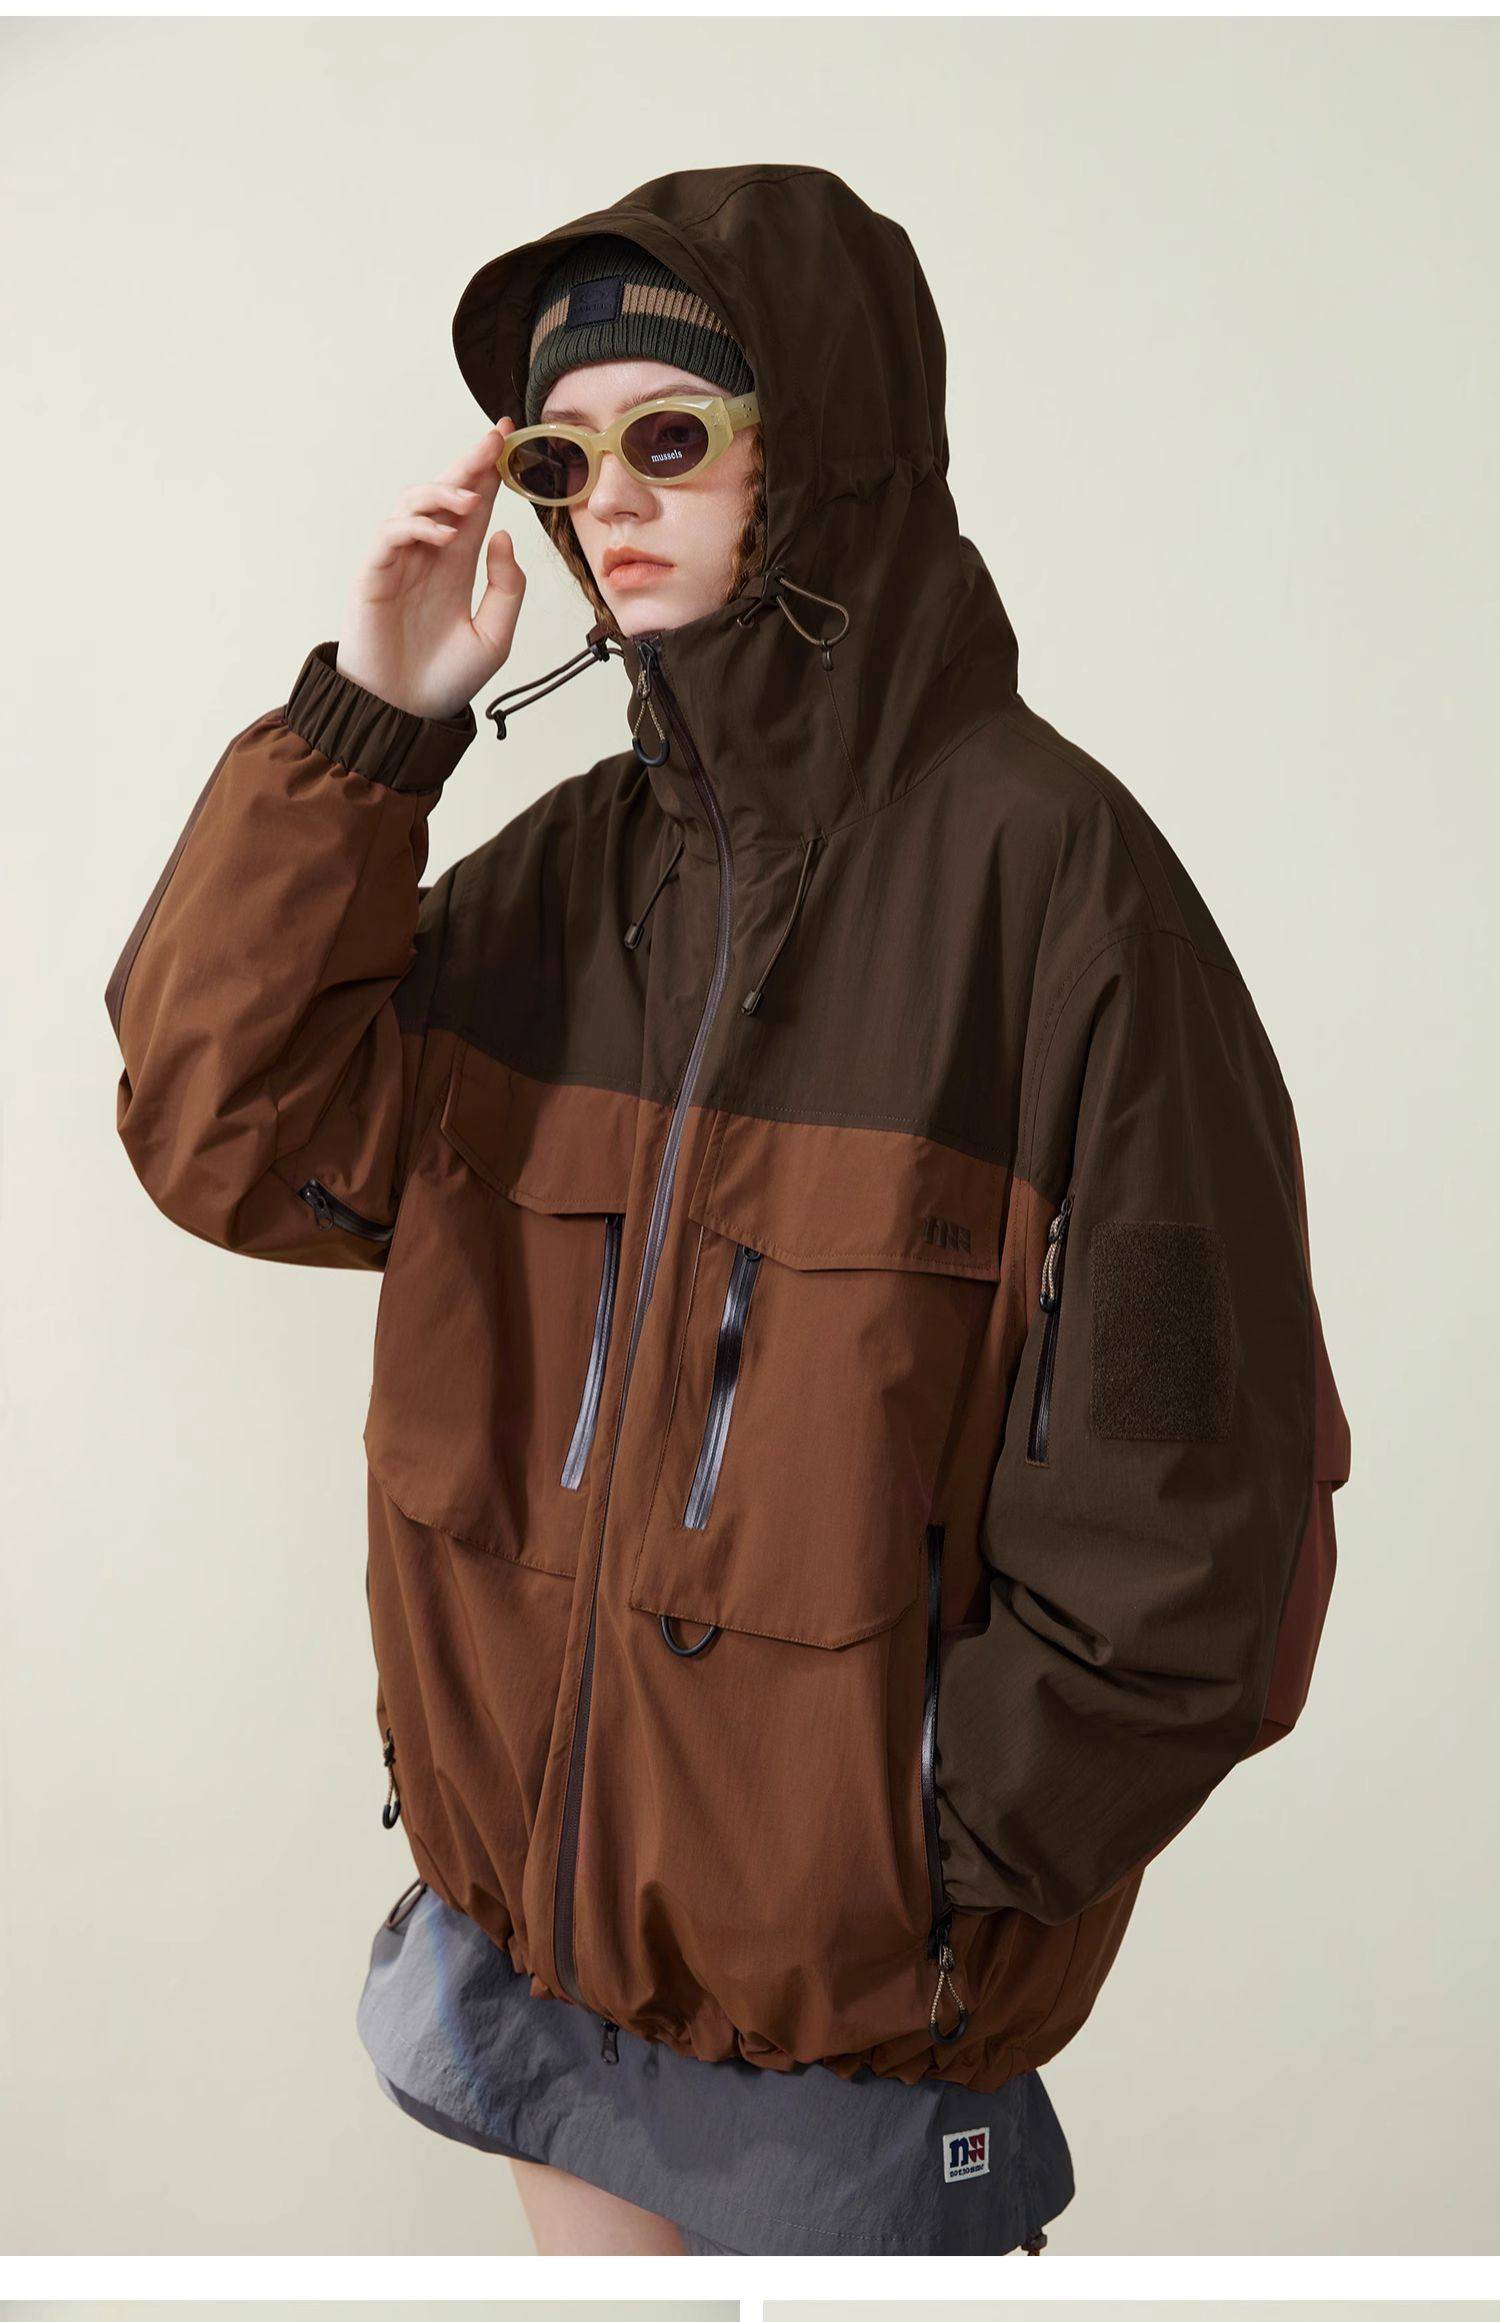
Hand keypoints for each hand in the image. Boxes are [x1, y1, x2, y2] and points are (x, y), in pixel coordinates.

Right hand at [336, 420, 526, 719]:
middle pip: (445, 494)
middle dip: (468, 463)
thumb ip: (506, 587)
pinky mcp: (373, 575)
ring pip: (413, 504)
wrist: (406, 715)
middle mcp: (426, 557)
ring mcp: (397, 563)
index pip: (475, 509)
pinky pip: (391, 534)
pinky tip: (443, 535)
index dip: (489, 473)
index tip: (510, 439)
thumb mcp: (495, 636)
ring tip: (471, 499)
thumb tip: (504, 534)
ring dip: (443, 493)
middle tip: (493, 438)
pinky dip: (416, 526)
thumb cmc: (444, 681)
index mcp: (455, 567)